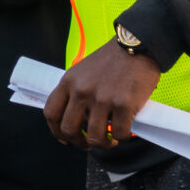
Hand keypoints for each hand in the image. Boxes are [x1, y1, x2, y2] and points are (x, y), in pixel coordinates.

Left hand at [44, 42, 162, 148]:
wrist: (138, 45)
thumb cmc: (113, 59)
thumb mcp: (84, 70)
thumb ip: (76, 90)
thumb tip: (76, 118)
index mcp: (69, 81)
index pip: (51, 113)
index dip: (56, 131)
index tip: (65, 139)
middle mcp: (82, 91)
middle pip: (69, 130)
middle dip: (79, 143)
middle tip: (89, 143)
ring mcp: (102, 99)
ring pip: (94, 137)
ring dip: (103, 144)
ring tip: (111, 140)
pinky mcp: (124, 105)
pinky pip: (119, 133)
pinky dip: (122, 137)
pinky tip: (125, 131)